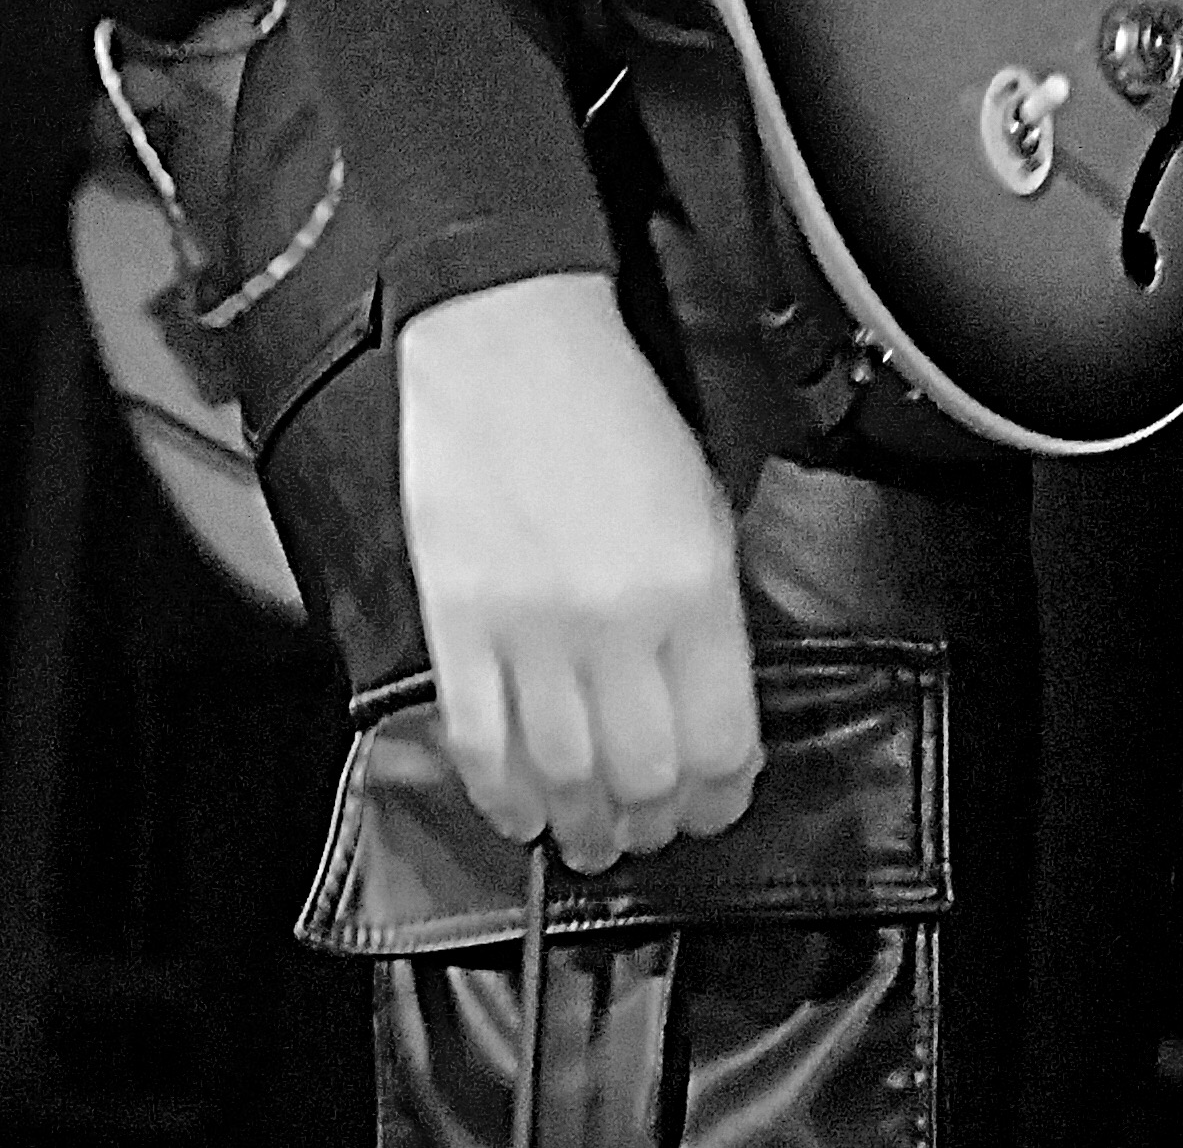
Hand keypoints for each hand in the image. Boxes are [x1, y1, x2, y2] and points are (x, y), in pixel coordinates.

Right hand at [392, 272, 760, 875]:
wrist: (513, 342)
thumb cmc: (612, 412)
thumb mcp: (703, 500)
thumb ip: (710, 611)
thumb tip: (713, 706)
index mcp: (692, 584)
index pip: (720, 741)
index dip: (723, 796)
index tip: (718, 805)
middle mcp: (615, 620)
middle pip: (644, 777)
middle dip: (656, 825)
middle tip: (653, 833)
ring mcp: (530, 630)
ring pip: (564, 782)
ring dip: (584, 830)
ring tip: (593, 839)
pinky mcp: (459, 628)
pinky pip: (481, 748)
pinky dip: (504, 799)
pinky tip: (524, 813)